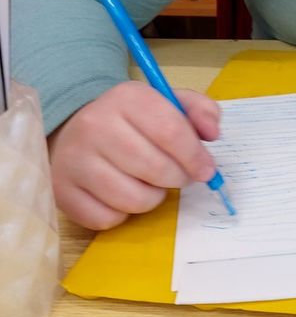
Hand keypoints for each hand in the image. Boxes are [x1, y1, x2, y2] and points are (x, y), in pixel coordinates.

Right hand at [48, 80, 220, 230]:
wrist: (78, 125)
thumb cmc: (135, 117)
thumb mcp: (169, 101)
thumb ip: (200, 111)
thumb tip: (213, 134)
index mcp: (127, 98)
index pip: (170, 131)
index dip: (195, 156)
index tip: (207, 170)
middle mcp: (96, 125)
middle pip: (154, 167)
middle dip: (179, 178)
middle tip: (183, 177)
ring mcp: (74, 160)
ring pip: (132, 198)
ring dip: (154, 198)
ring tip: (154, 183)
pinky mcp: (62, 190)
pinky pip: (107, 218)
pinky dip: (125, 213)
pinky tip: (126, 193)